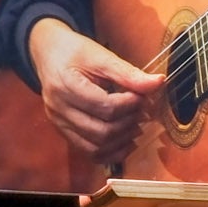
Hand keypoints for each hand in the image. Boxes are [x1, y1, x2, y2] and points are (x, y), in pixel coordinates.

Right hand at [28, 19, 167, 164]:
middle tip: (143, 111)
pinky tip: (127, 141)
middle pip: (101, 131)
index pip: (105, 106)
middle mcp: (58, 109)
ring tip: (137, 125)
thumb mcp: (101, 56)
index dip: (131, 105)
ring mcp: (59, 124)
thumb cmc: (75, 53)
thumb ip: (128, 73)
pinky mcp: (63, 133)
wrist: (49, 54)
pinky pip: (89, 153)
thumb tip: (158, 83)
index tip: (143, 96)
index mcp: (66, 86)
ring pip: (95, 147)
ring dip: (122, 140)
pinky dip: (112, 153)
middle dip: (129, 123)